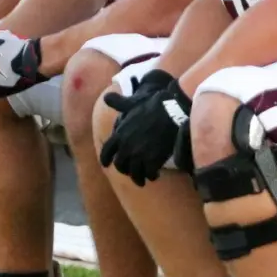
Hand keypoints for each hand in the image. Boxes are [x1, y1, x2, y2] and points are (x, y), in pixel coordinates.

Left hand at [99, 69, 191, 186]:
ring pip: (134, 173)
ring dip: (138, 178)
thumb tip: (106, 97)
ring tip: (143, 179)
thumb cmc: (151, 106)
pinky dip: (151, 176)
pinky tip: (155, 174)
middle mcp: (126, 147)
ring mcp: (139, 155)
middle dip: (125, 170)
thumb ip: (118, 103)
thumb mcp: (131, 103)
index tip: (106, 165)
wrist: (171, 113)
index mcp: (119, 134)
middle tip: (131, 171)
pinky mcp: (153, 160)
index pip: (106, 151)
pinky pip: (149, 174)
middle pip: (120, 165)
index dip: (105, 160)